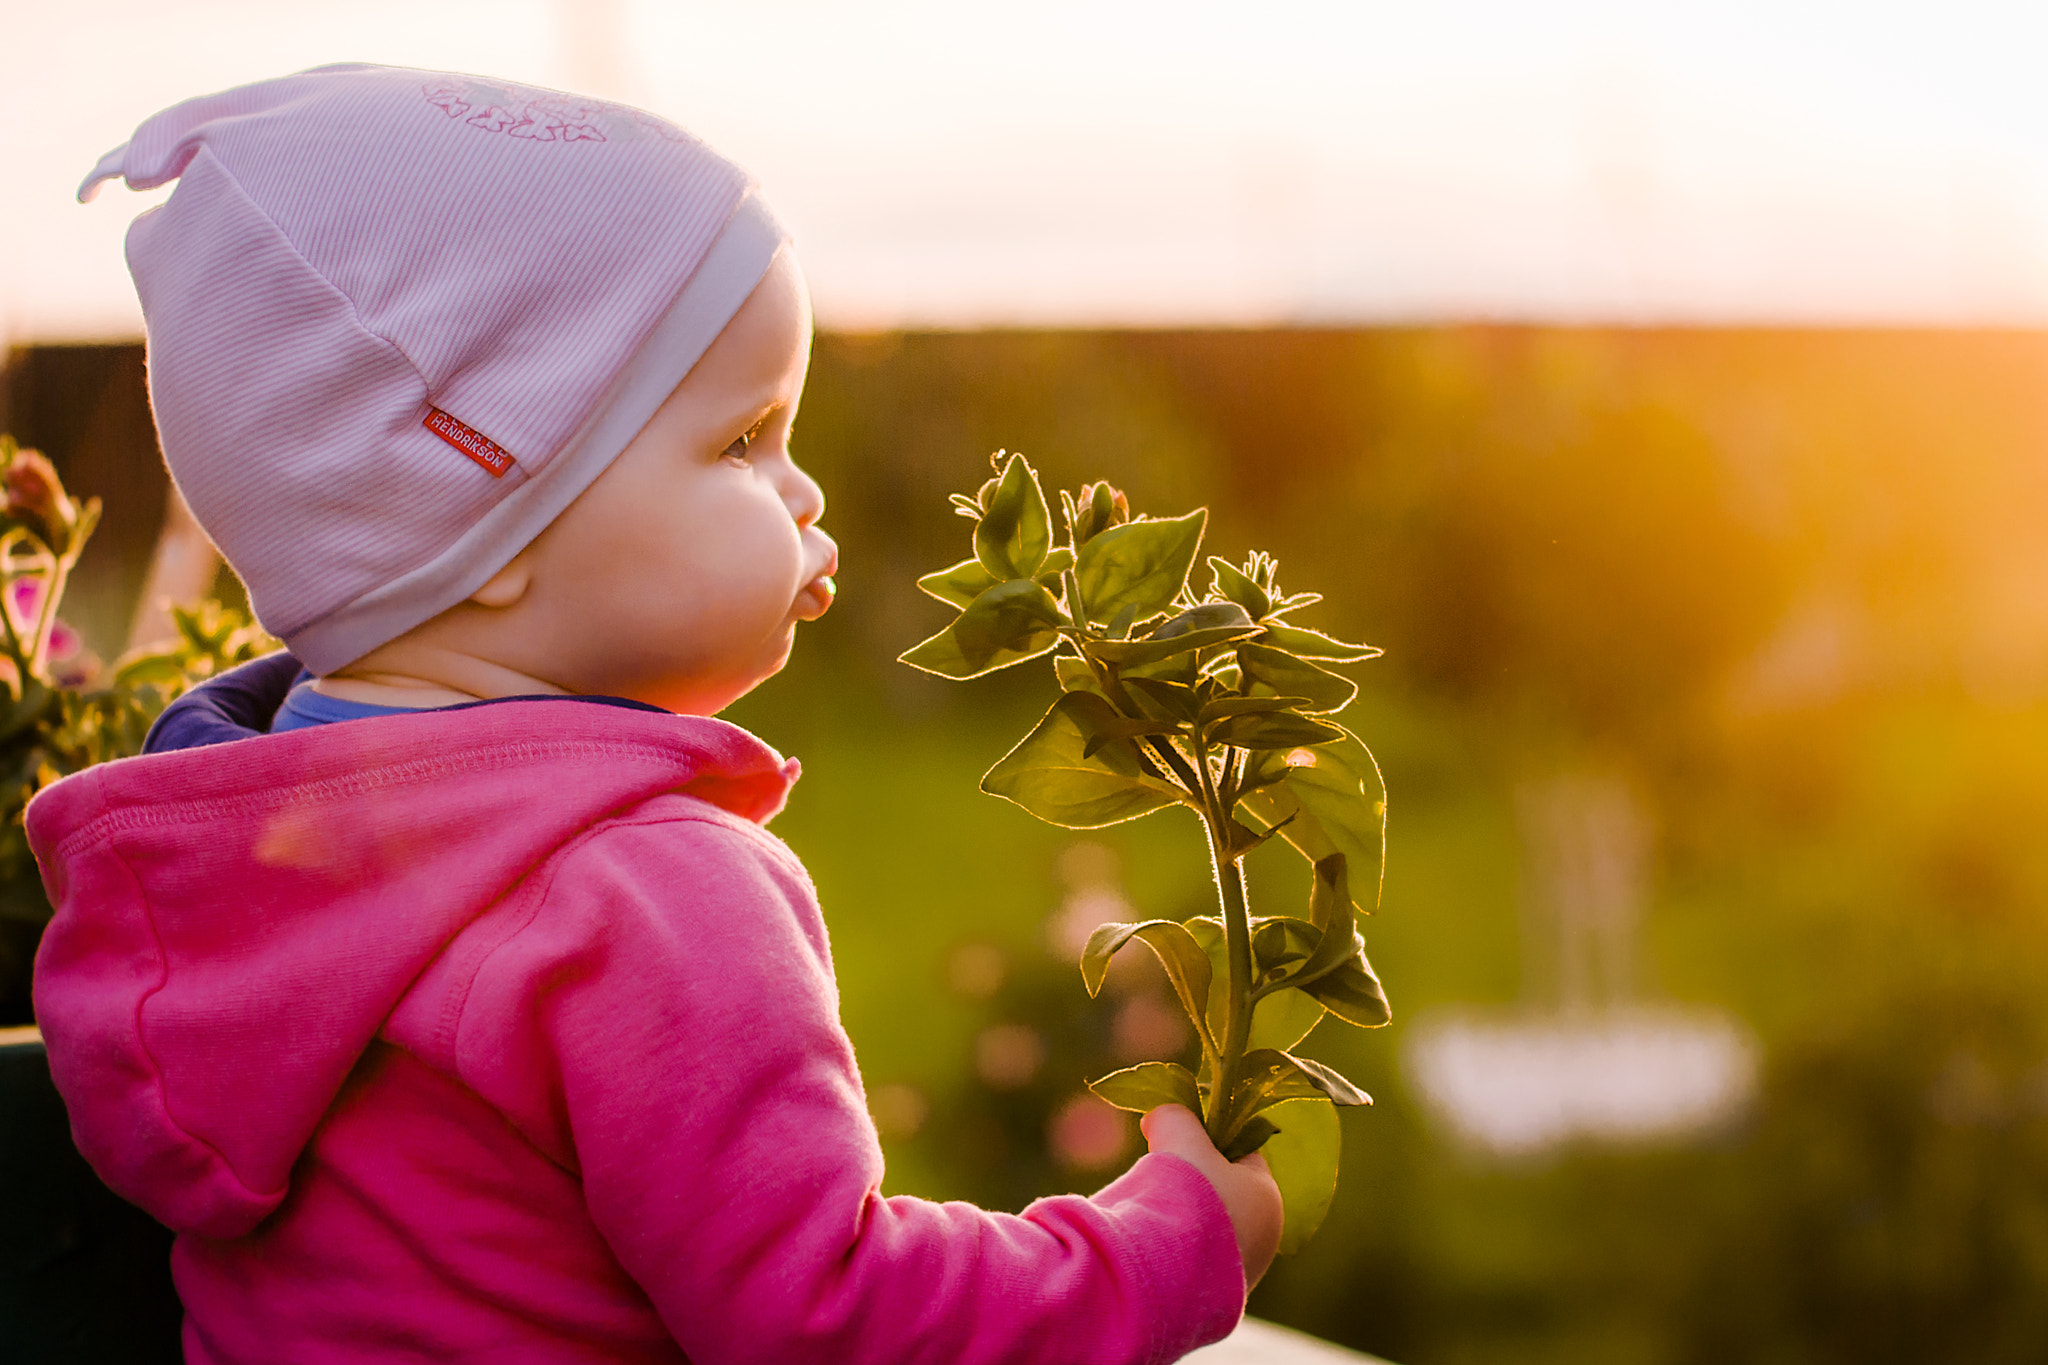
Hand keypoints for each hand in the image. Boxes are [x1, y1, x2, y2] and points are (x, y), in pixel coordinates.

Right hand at [1142, 1104, 1283, 1289]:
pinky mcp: (1216, 1303)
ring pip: (1208, 1231)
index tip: (1176, 1144)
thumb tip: (1162, 1116)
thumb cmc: (1187, 1196)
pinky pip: (1195, 1263)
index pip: (1241, 1157)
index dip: (1208, 1144)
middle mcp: (1265, 1240)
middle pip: (1224, 1195)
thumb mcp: (1179, 1137)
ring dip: (1182, 1220)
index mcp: (1268, 1197)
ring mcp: (1242, 1275)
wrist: (1169, 1275)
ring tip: (1151, 1216)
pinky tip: (1153, 1247)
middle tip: (1158, 1179)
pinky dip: (1175, 1251)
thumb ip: (1175, 1116)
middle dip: (1192, 1184)